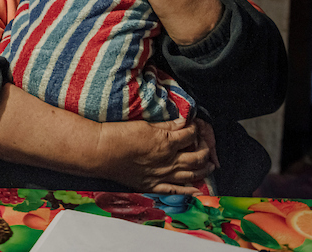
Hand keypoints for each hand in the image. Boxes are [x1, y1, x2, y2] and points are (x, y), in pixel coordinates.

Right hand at [94, 118, 215, 193]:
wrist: (101, 152)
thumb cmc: (119, 135)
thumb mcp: (145, 124)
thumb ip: (166, 125)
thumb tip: (182, 122)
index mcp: (167, 142)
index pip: (190, 134)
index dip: (196, 128)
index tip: (195, 125)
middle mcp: (169, 161)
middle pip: (197, 156)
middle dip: (205, 149)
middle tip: (205, 144)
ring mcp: (162, 175)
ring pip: (191, 174)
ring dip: (204, 169)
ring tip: (210, 166)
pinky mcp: (152, 185)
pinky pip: (176, 190)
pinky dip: (189, 191)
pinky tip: (197, 190)